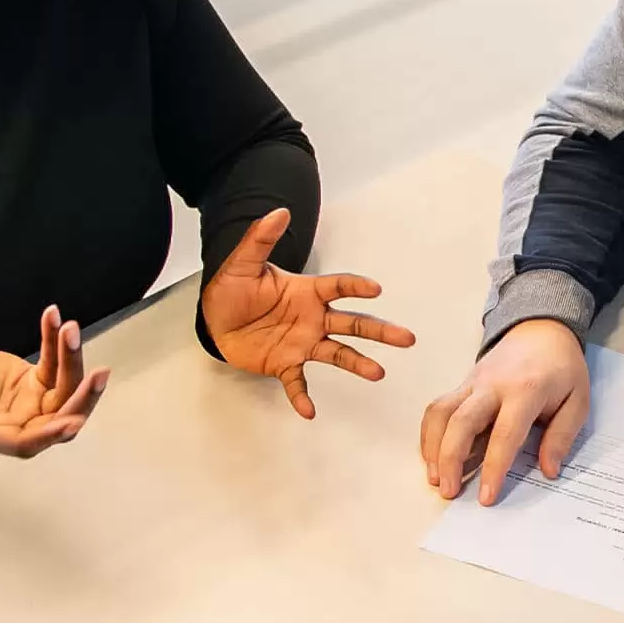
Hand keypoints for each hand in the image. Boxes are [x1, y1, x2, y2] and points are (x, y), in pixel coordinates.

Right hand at [0, 307, 105, 456]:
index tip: (73, 420)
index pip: (26, 442)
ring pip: (65, 389)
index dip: (49, 435)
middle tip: (99, 374)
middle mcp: (17, 423)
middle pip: (59, 418)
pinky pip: (53, 362)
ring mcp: (30, 403)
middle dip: (81, 398)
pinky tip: (52, 314)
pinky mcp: (35, 381)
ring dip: (72, 360)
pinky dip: (55, 341)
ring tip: (69, 328)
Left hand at [200, 207, 415, 419]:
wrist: (216, 321)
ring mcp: (302, 343)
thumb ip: (261, 238)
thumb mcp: (242, 262)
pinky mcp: (285, 364)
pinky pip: (298, 382)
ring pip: (338, 353)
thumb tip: (279, 211)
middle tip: (407, 338)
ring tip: (377, 373)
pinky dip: (302, 396)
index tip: (375, 289)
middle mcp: (313, 318)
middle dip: (380, 331)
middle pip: (353, 323)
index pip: (339, 287)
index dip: (356, 287)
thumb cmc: (233, 289)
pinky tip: (309, 411)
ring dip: (357, 363)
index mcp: (307, 292)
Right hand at [420, 317, 589, 505]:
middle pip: (461, 421)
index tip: (486, 496)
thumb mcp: (577, 401)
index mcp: (526, 390)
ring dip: (433, 447)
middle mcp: (493, 386)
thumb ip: (562, 436)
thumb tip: (548, 471)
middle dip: (451, 459)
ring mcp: (473, 383)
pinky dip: (430, 434)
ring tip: (436, 478)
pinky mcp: (462, 384)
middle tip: (449, 492)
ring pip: (441, 413)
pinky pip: (438, 408)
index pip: (505, 434)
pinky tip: (432, 457)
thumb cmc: (562, 369)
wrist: (542, 330)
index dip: (493, 467)